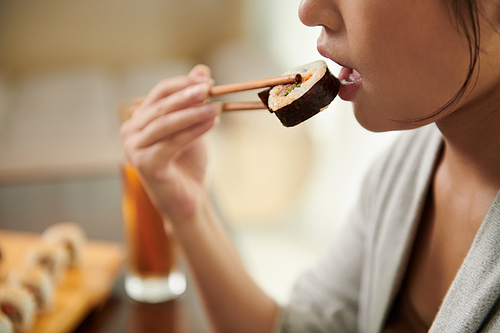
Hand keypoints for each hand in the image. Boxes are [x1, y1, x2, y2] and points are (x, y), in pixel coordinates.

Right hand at [120, 65, 219, 223]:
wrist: (189, 198)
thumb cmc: (188, 163)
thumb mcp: (193, 126)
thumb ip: (194, 101)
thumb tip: (202, 70)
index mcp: (139, 120)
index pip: (159, 94)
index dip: (183, 84)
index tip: (207, 80)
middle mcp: (130, 132)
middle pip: (161, 107)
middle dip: (188, 96)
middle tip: (210, 89)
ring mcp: (133, 149)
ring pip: (166, 124)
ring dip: (193, 113)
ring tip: (215, 107)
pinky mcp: (145, 165)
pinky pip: (173, 142)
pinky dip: (194, 131)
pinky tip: (213, 122)